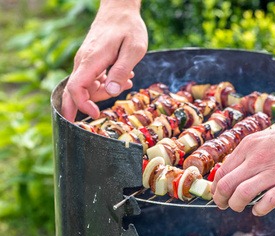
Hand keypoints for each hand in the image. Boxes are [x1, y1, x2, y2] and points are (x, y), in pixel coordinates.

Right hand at [61, 2, 147, 121]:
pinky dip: (106, 84)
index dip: (82, 105)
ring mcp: (86, 62)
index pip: (76, 88)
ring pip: (87, 88)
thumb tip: (111, 91)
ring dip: (105, 92)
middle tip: (95, 119)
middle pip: (74, 92)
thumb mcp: (133, 49)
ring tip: (127, 82)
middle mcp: (84, 62)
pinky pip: (92, 80)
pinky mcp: (91, 62)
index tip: (96, 114)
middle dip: (81, 108)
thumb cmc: (129, 28)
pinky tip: (123, 78)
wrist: (120, 10)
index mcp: (92, 60)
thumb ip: (121, 70)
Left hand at [211, 120, 274, 215]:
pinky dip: (259, 210)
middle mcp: (258, 158)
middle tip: (224, 205)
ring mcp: (274, 171)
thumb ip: (247, 155)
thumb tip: (231, 173)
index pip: (222, 172)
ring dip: (236, 205)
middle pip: (227, 185)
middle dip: (221, 200)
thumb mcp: (263, 139)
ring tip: (240, 207)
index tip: (218, 195)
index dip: (216, 187)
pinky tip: (259, 209)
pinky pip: (267, 202)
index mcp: (249, 146)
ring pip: (242, 194)